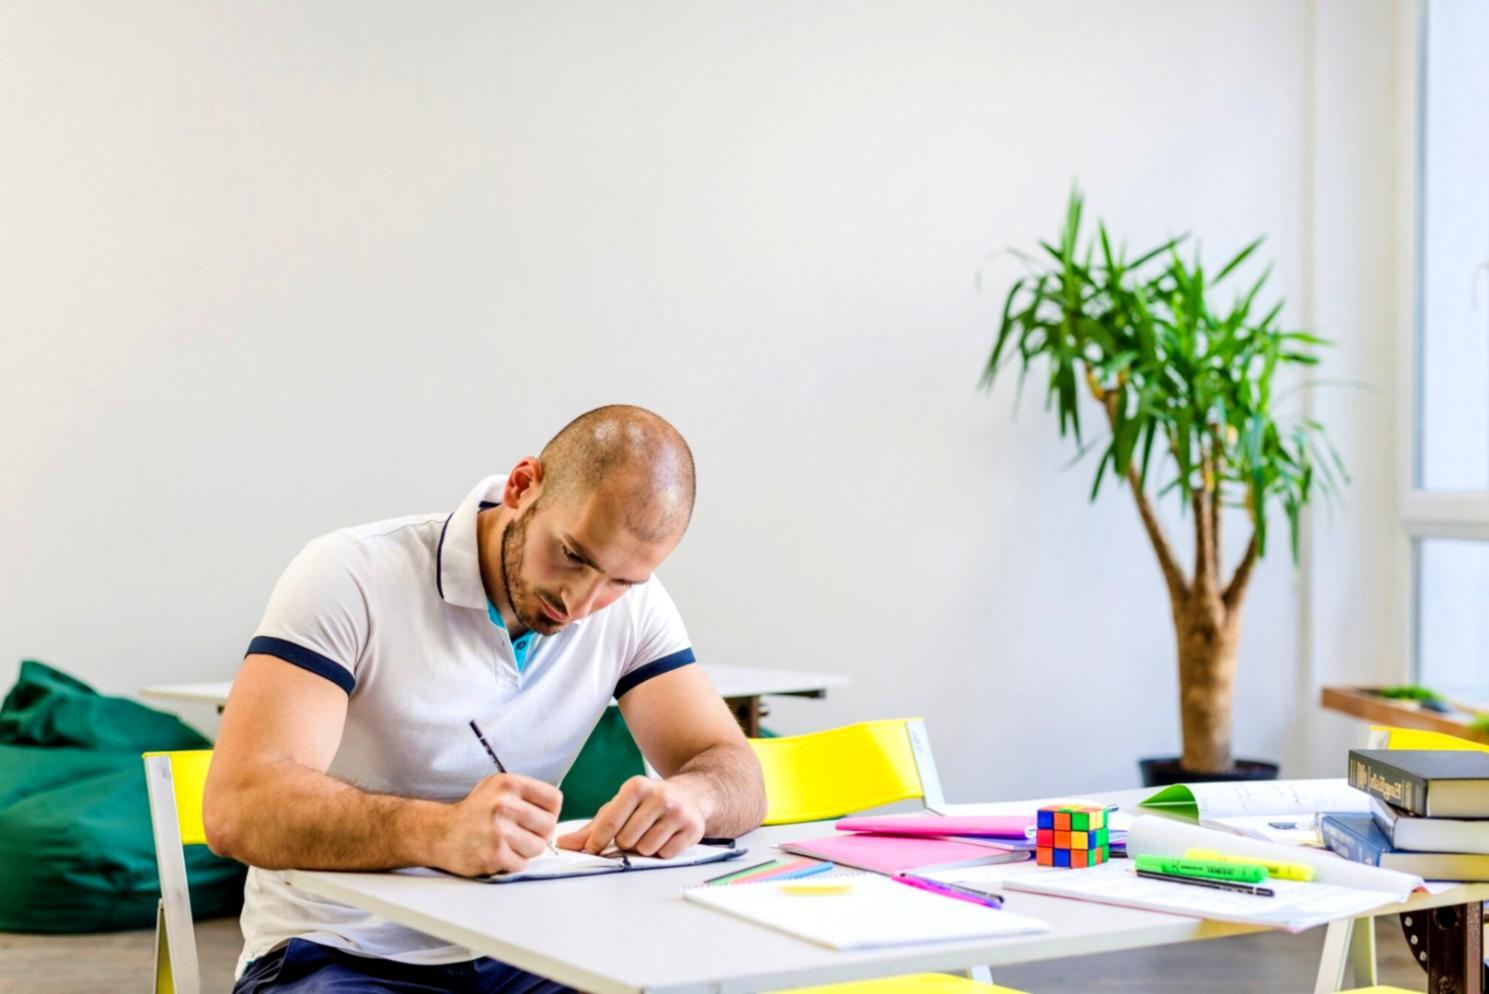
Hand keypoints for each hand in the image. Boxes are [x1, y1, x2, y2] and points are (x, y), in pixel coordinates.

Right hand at [437, 773, 561, 876]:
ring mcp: (499, 831)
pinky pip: (522, 864)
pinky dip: (513, 863)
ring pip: (538, 847)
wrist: (441, 833)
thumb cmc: (473, 812)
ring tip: (509, 844)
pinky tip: (499, 854)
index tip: (539, 817)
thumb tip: (555, 811)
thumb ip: (526, 794)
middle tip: (523, 834)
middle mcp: (504, 805)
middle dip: (539, 834)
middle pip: (549, 826)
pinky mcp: (494, 854)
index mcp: (509, 784)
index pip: (554, 799)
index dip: (550, 812)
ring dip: (526, 850)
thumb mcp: (497, 788)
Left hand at [556, 776, 706, 858]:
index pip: (609, 823)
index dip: (597, 842)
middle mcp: (659, 796)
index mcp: (636, 786)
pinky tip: (667, 837)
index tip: (591, 851)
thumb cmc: (646, 804)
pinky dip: (663, 852)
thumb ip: (592, 828)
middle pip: (627, 840)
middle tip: (635, 832)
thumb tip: (563, 843)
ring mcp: (678, 812)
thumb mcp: (619, 808)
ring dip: (645, 848)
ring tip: (652, 833)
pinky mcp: (694, 828)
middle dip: (626, 843)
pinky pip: (666, 854)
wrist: (690, 796)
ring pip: (646, 849)